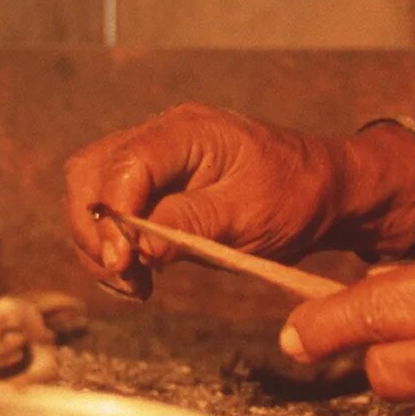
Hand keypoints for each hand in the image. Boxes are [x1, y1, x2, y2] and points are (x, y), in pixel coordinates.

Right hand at [64, 104, 359, 298]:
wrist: (324, 192)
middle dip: (94, 231)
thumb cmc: (294, 198)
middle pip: (90, 173)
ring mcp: (155, 159)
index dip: (112, 216)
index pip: (124, 164)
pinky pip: (113, 208)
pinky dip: (114, 244)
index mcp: (188, 132)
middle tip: (126, 277)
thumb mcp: (247, 217)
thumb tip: (136, 248)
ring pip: (92, 191)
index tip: (124, 263)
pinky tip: (138, 274)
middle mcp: (161, 136)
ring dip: (99, 242)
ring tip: (134, 283)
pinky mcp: (155, 184)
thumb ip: (189, 226)